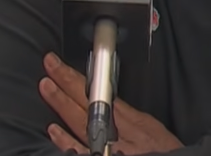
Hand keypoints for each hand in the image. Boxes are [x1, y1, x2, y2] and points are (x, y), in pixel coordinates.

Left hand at [39, 52, 183, 154]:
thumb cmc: (164, 152)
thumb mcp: (154, 129)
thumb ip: (131, 117)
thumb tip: (110, 99)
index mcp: (134, 121)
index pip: (103, 92)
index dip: (83, 78)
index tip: (68, 64)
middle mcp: (119, 133)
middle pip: (88, 103)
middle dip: (67, 82)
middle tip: (50, 65)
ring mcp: (108, 149)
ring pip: (80, 123)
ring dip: (61, 104)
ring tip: (46, 86)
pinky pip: (79, 151)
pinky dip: (64, 140)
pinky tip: (52, 128)